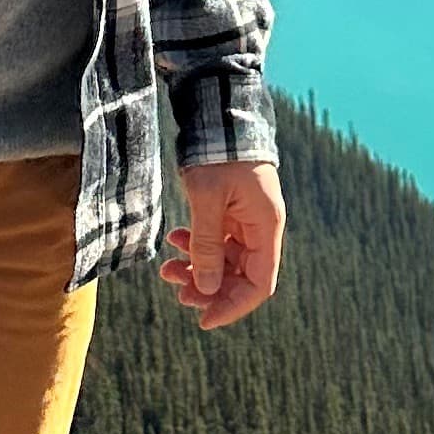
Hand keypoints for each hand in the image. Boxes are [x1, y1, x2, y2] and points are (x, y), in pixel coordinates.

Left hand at [159, 158, 285, 331]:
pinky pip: (216, 241)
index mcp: (267, 227)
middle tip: (176, 289)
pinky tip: (173, 239)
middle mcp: (261, 227)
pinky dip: (195, 246)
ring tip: (167, 268)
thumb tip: (206, 290)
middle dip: (208, 288)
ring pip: (224, 260)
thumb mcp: (207, 199)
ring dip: (197, 268)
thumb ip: (207, 245)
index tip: (203, 320)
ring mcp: (246, 219)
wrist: (218, 113)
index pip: (259, 285)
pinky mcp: (231, 210)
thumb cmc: (217, 153)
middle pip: (240, 276)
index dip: (233, 307)